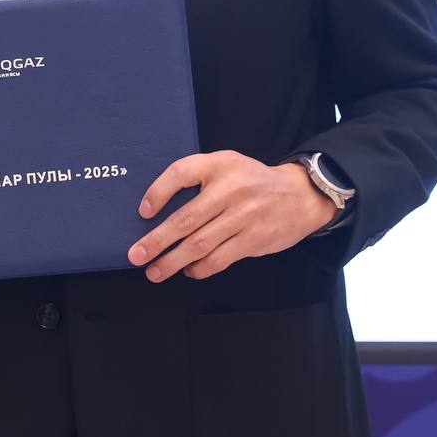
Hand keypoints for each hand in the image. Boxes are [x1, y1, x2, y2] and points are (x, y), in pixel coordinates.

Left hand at [128, 152, 335, 282]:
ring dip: (173, 261)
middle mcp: (232, 188)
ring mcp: (244, 216)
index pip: (181, 173)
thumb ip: (199, 178)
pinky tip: (188, 270)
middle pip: (185, 218)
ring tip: (155, 271)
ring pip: (200, 244)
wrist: (300, 195)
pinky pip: (219, 259)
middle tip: (136, 255)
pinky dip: (200, 268)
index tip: (143, 212)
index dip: (158, 192)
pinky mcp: (254, 239)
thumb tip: (158, 210)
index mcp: (220, 165)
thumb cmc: (252, 181)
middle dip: (157, 241)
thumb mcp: (227, 165)